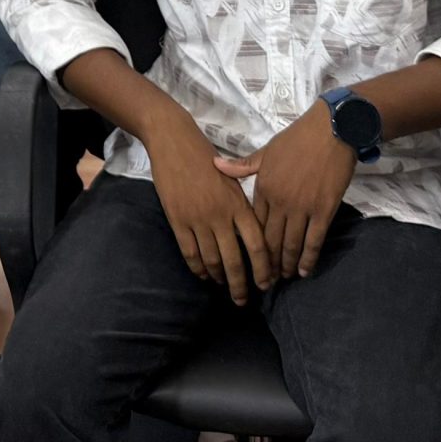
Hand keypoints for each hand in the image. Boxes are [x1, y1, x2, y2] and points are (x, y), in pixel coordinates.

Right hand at [144, 114, 272, 302]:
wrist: (174, 141)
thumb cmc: (206, 157)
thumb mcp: (232, 179)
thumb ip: (243, 206)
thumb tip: (256, 235)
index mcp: (238, 204)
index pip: (257, 245)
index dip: (263, 268)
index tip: (266, 283)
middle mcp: (221, 215)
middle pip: (234, 260)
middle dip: (240, 284)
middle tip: (243, 300)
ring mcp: (197, 219)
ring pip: (212, 260)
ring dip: (218, 278)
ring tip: (222, 287)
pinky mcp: (177, 220)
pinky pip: (190, 253)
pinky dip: (197, 268)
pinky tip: (203, 274)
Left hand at [214, 103, 355, 281]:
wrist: (331, 130)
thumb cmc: (297, 139)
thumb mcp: (266, 151)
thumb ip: (243, 165)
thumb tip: (215, 165)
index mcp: (263, 187)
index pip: (254, 223)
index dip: (252, 244)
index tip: (250, 258)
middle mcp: (280, 201)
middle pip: (270, 239)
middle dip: (267, 262)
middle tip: (265, 279)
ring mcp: (302, 207)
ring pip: (291, 243)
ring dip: (286, 264)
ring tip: (284, 277)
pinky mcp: (324, 210)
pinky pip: (314, 240)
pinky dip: (308, 258)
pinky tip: (304, 270)